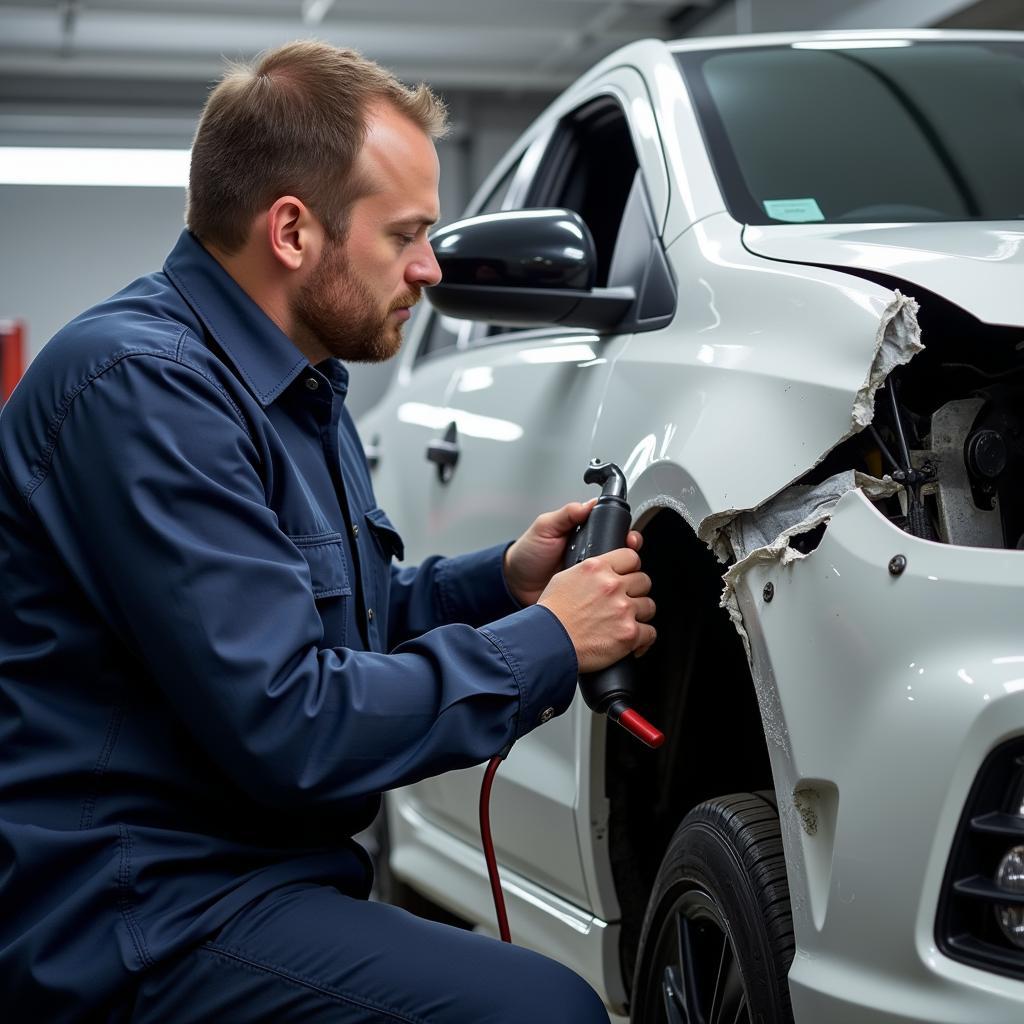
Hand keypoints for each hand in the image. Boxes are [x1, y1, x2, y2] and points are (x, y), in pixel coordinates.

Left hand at [503, 499, 642, 605]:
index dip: (624, 533)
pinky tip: (610, 589)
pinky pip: (604, 591)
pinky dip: (610, 590)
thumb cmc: (528, 554)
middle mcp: (591, 554)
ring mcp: (590, 575)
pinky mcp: (587, 593)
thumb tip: (588, 504)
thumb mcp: (545, 527)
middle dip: (630, 553)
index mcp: (583, 534)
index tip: (629, 537)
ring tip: (621, 573)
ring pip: (617, 573)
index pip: (612, 530)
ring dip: (623, 573)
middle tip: (629, 555)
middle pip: (621, 552)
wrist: (516, 583)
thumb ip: (565, 514)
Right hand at [537, 547, 655, 673]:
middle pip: (644, 581)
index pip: (631, 557)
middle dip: (635, 593)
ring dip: (639, 615)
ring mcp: (623, 610)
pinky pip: (650, 633)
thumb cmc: (551, 616)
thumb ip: (591, 571)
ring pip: (649, 606)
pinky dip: (642, 640)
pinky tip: (631, 641)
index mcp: (597, 568)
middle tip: (623, 603)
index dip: (630, 569)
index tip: (627, 577)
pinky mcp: (629, 634)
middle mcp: (612, 586)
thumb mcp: (565, 578)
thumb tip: (604, 570)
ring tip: (624, 623)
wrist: (547, 643)